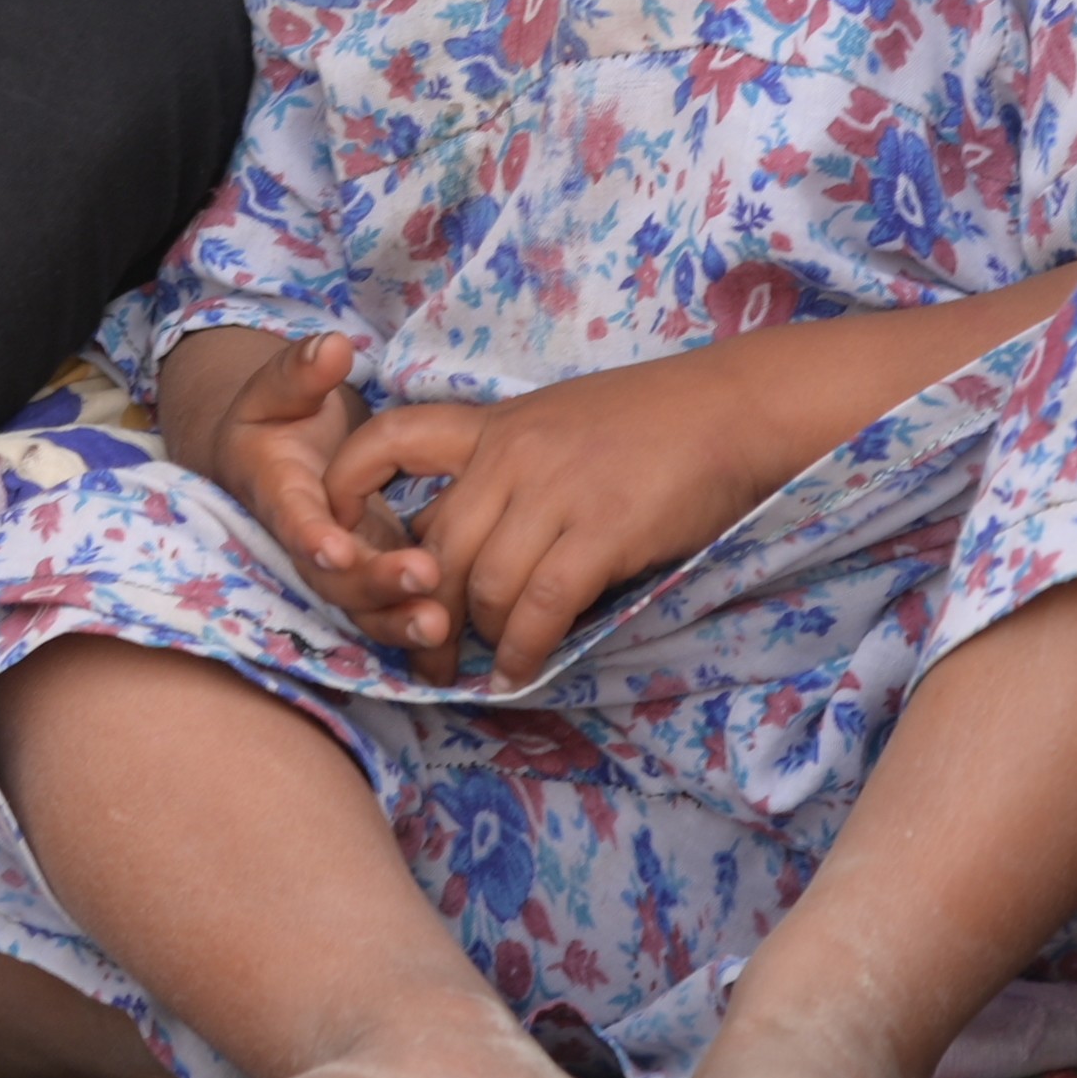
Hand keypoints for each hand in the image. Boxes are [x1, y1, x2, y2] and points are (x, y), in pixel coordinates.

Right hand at [166, 326, 451, 648]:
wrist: (269, 457)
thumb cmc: (276, 416)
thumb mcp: (279, 386)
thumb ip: (301, 372)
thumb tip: (332, 347)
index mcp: (277, 490)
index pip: (290, 516)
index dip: (310, 535)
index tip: (336, 545)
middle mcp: (304, 540)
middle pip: (332, 577)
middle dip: (374, 584)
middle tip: (423, 579)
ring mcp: (338, 565)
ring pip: (360, 607)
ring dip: (398, 620)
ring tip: (443, 627)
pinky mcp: (369, 574)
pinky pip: (388, 609)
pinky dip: (415, 626)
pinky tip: (458, 637)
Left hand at [329, 342, 797, 684]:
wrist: (733, 409)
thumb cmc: (653, 422)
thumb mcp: (559, 425)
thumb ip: (507, 472)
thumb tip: (462, 545)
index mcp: (495, 424)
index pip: (391, 438)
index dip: (349, 487)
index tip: (343, 537)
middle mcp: (513, 454)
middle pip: (434, 545)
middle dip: (420, 612)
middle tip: (426, 657)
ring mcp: (556, 491)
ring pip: (481, 583)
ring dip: (479, 638)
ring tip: (486, 666)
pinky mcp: (602, 530)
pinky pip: (540, 606)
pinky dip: (524, 649)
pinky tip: (524, 668)